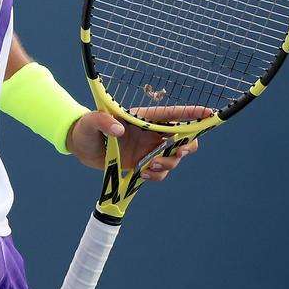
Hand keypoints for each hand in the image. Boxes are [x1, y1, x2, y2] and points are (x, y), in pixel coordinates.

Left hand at [66, 106, 210, 179]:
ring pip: (174, 157)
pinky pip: (160, 172)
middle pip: (183, 137)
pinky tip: (143, 174)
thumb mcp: (90, 121)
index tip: (209, 114)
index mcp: (143, 118)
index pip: (172, 114)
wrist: (79, 146)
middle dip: (188, 145)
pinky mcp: (143, 164)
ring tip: (148, 166)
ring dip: (168, 163)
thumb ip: (102, 122)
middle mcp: (150, 133)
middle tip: (180, 151)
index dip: (192, 114)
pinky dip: (157, 175)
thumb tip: (118, 129)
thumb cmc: (85, 127)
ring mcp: (148, 149)